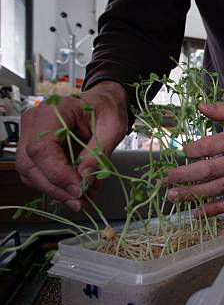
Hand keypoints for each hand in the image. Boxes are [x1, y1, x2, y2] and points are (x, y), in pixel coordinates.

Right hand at [16, 81, 128, 210]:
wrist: (103, 102)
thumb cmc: (107, 110)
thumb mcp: (112, 128)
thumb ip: (98, 153)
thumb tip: (84, 179)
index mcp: (52, 111)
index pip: (42, 148)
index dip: (57, 174)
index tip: (79, 190)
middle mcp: (34, 122)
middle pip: (29, 164)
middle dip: (55, 188)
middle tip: (80, 202)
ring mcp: (30, 134)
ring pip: (30, 172)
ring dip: (56, 190)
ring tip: (83, 198)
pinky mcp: (35, 147)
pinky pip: (38, 172)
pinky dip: (57, 185)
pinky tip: (78, 190)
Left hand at [165, 103, 223, 215]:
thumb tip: (200, 107)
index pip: (213, 146)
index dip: (195, 150)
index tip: (183, 152)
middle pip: (211, 170)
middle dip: (186, 175)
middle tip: (167, 178)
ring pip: (218, 188)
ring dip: (194, 193)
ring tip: (174, 196)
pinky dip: (215, 209)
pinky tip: (198, 212)